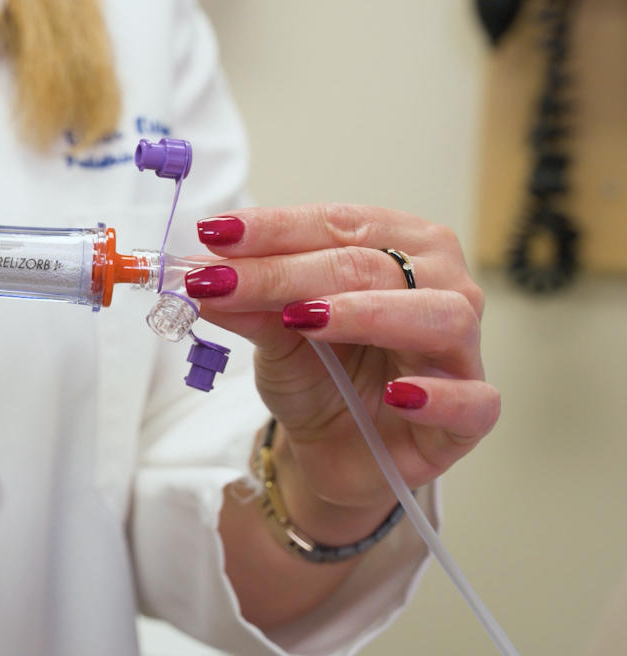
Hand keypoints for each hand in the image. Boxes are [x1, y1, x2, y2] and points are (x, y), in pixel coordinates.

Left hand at [188, 205, 497, 541]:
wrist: (335, 451)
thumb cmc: (319, 375)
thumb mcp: (273, 334)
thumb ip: (248, 302)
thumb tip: (200, 272)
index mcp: (399, 246)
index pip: (340, 223)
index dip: (276, 227)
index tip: (215, 233)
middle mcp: (442, 285)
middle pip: (373, 266)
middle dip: (290, 272)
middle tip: (225, 281)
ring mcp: (463, 349)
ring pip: (438, 315)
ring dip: (367, 314)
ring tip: (305, 319)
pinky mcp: (473, 415)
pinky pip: (472, 399)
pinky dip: (436, 395)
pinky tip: (397, 394)